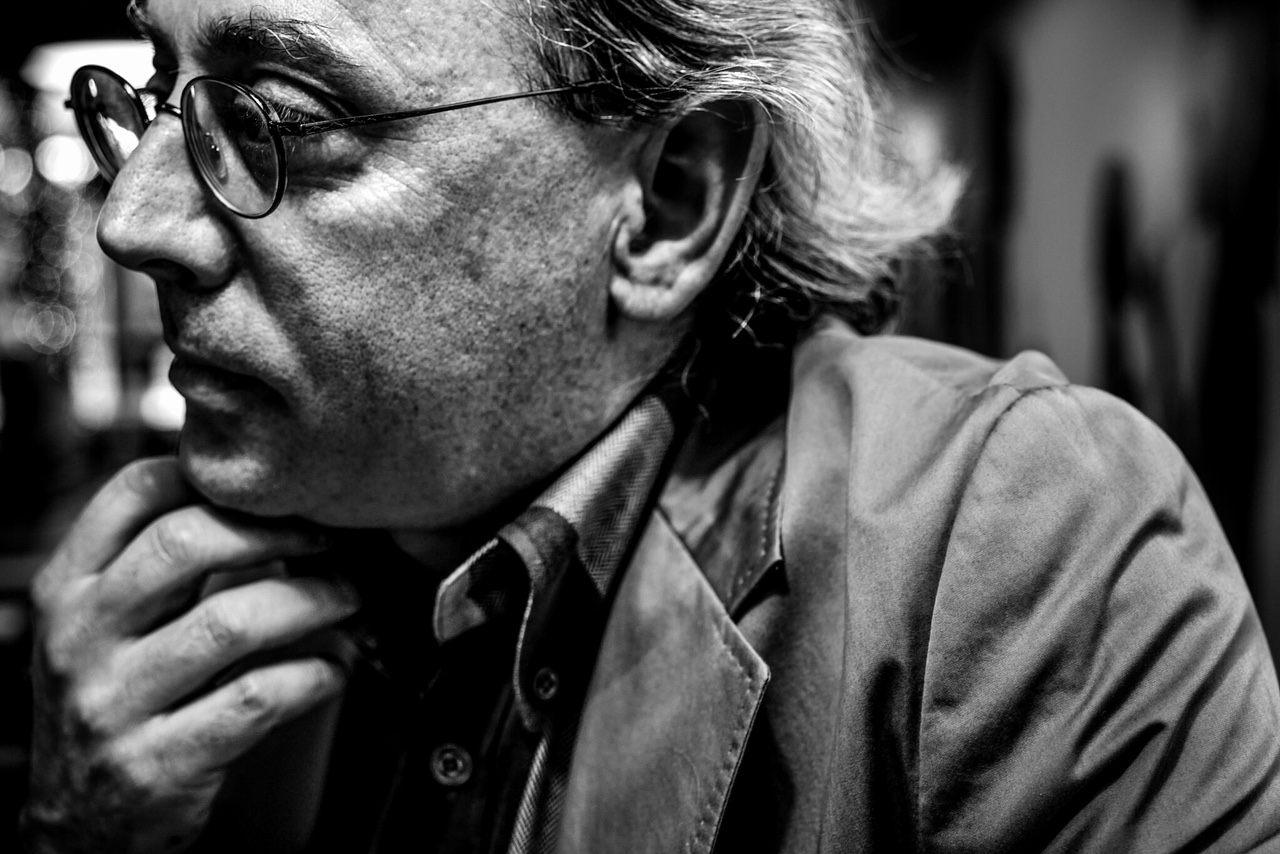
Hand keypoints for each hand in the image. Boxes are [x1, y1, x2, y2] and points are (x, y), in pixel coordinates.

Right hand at [20, 457, 359, 852]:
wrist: (79, 825)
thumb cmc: (115, 701)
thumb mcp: (106, 625)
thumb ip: (158, 564)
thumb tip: (261, 500)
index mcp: (68, 590)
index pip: (133, 494)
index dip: (215, 479)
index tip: (275, 491)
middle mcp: (82, 639)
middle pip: (185, 544)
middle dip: (275, 532)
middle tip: (328, 539)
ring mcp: (115, 704)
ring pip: (232, 621)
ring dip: (312, 600)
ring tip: (347, 597)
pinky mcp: (159, 762)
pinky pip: (256, 699)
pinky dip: (314, 676)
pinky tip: (336, 669)